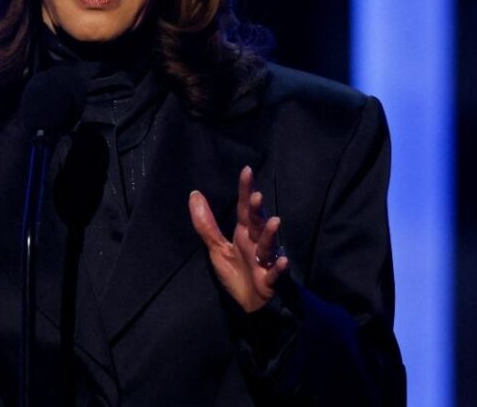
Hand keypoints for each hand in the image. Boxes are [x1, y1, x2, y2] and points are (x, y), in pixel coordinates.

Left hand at [189, 165, 288, 312]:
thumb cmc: (236, 274)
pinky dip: (279, 267)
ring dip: (270, 234)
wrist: (248, 306)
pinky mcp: (268, 281)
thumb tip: (194, 193)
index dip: (245, 190)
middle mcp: (256, 244)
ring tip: (274, 222)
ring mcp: (263, 261)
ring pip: (268, 245)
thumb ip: (206, 224)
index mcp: (244, 234)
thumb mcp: (217, 248)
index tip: (247, 170)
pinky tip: (283, 261)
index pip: (245, 209)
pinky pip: (274, 273)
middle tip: (257, 196)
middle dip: (258, 211)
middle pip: (257, 224)